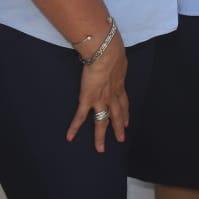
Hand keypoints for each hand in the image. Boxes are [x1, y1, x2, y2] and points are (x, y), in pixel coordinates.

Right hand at [67, 31, 127, 151]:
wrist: (106, 52)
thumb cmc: (112, 50)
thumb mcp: (119, 57)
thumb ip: (117, 62)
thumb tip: (115, 57)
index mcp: (119, 85)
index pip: (124, 102)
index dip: (126, 113)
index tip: (128, 122)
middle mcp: (112, 95)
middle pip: (117, 115)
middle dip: (119, 128)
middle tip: (121, 139)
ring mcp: (100, 99)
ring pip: (101, 122)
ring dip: (101, 136)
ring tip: (100, 149)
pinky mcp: (87, 99)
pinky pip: (81, 117)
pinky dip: (74, 128)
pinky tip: (70, 137)